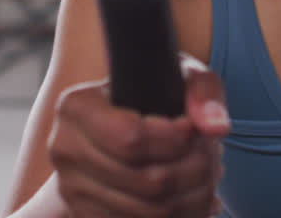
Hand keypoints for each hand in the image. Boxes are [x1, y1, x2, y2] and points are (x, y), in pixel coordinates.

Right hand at [48, 55, 229, 217]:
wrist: (120, 123)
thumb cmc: (152, 94)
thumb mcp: (180, 76)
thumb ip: (203, 92)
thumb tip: (215, 128)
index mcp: (76, 107)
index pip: (132, 139)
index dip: (175, 140)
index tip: (191, 129)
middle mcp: (65, 149)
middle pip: (148, 181)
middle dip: (194, 169)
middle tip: (210, 154)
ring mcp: (71, 189)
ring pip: (150, 212)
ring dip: (193, 196)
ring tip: (206, 173)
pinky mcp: (85, 215)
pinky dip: (179, 216)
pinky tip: (190, 195)